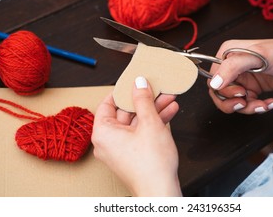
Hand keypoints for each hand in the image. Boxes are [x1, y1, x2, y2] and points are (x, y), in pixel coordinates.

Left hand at [91, 76, 181, 196]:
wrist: (161, 192)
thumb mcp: (149, 123)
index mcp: (103, 132)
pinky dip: (153, 123)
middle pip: (125, 112)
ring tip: (168, 98)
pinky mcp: (133, 154)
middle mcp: (108, 141)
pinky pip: (140, 133)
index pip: (108, 103)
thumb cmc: (151, 165)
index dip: (122, 91)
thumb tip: (139, 84)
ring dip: (153, 110)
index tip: (133, 82)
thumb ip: (143, 100)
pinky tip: (169, 112)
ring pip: (136, 122)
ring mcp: (121, 149)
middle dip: (145, 100)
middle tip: (156, 88)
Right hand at [208, 39, 272, 113]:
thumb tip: (214, 83)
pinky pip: (247, 104)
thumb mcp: (257, 56)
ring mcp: (243, 78)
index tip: (240, 93)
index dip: (223, 90)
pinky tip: (270, 103)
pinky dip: (258, 107)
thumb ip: (232, 68)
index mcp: (228, 53)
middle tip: (245, 103)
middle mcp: (233, 67)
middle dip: (233, 102)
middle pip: (220, 93)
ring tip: (262, 106)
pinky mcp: (253, 89)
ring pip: (233, 102)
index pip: (213, 78)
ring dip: (247, 107)